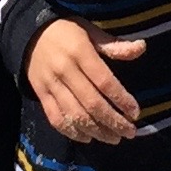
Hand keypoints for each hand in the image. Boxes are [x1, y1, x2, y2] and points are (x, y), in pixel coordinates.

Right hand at [26, 22, 144, 145]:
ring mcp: (51, 85)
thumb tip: (141, 48)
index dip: (121, 100)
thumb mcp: (90, 31)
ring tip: (114, 138)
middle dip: (113, 122)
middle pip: (92, 103)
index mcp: (80, 52)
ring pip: (75, 115)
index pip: (104, 82)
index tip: (135, 112)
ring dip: (96, 131)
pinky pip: (56, 119)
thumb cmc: (67, 32)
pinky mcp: (40, 95)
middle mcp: (65, 70)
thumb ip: (114, 45)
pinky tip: (88, 137)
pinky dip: (72, 132)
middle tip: (130, 132)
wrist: (29, 33)